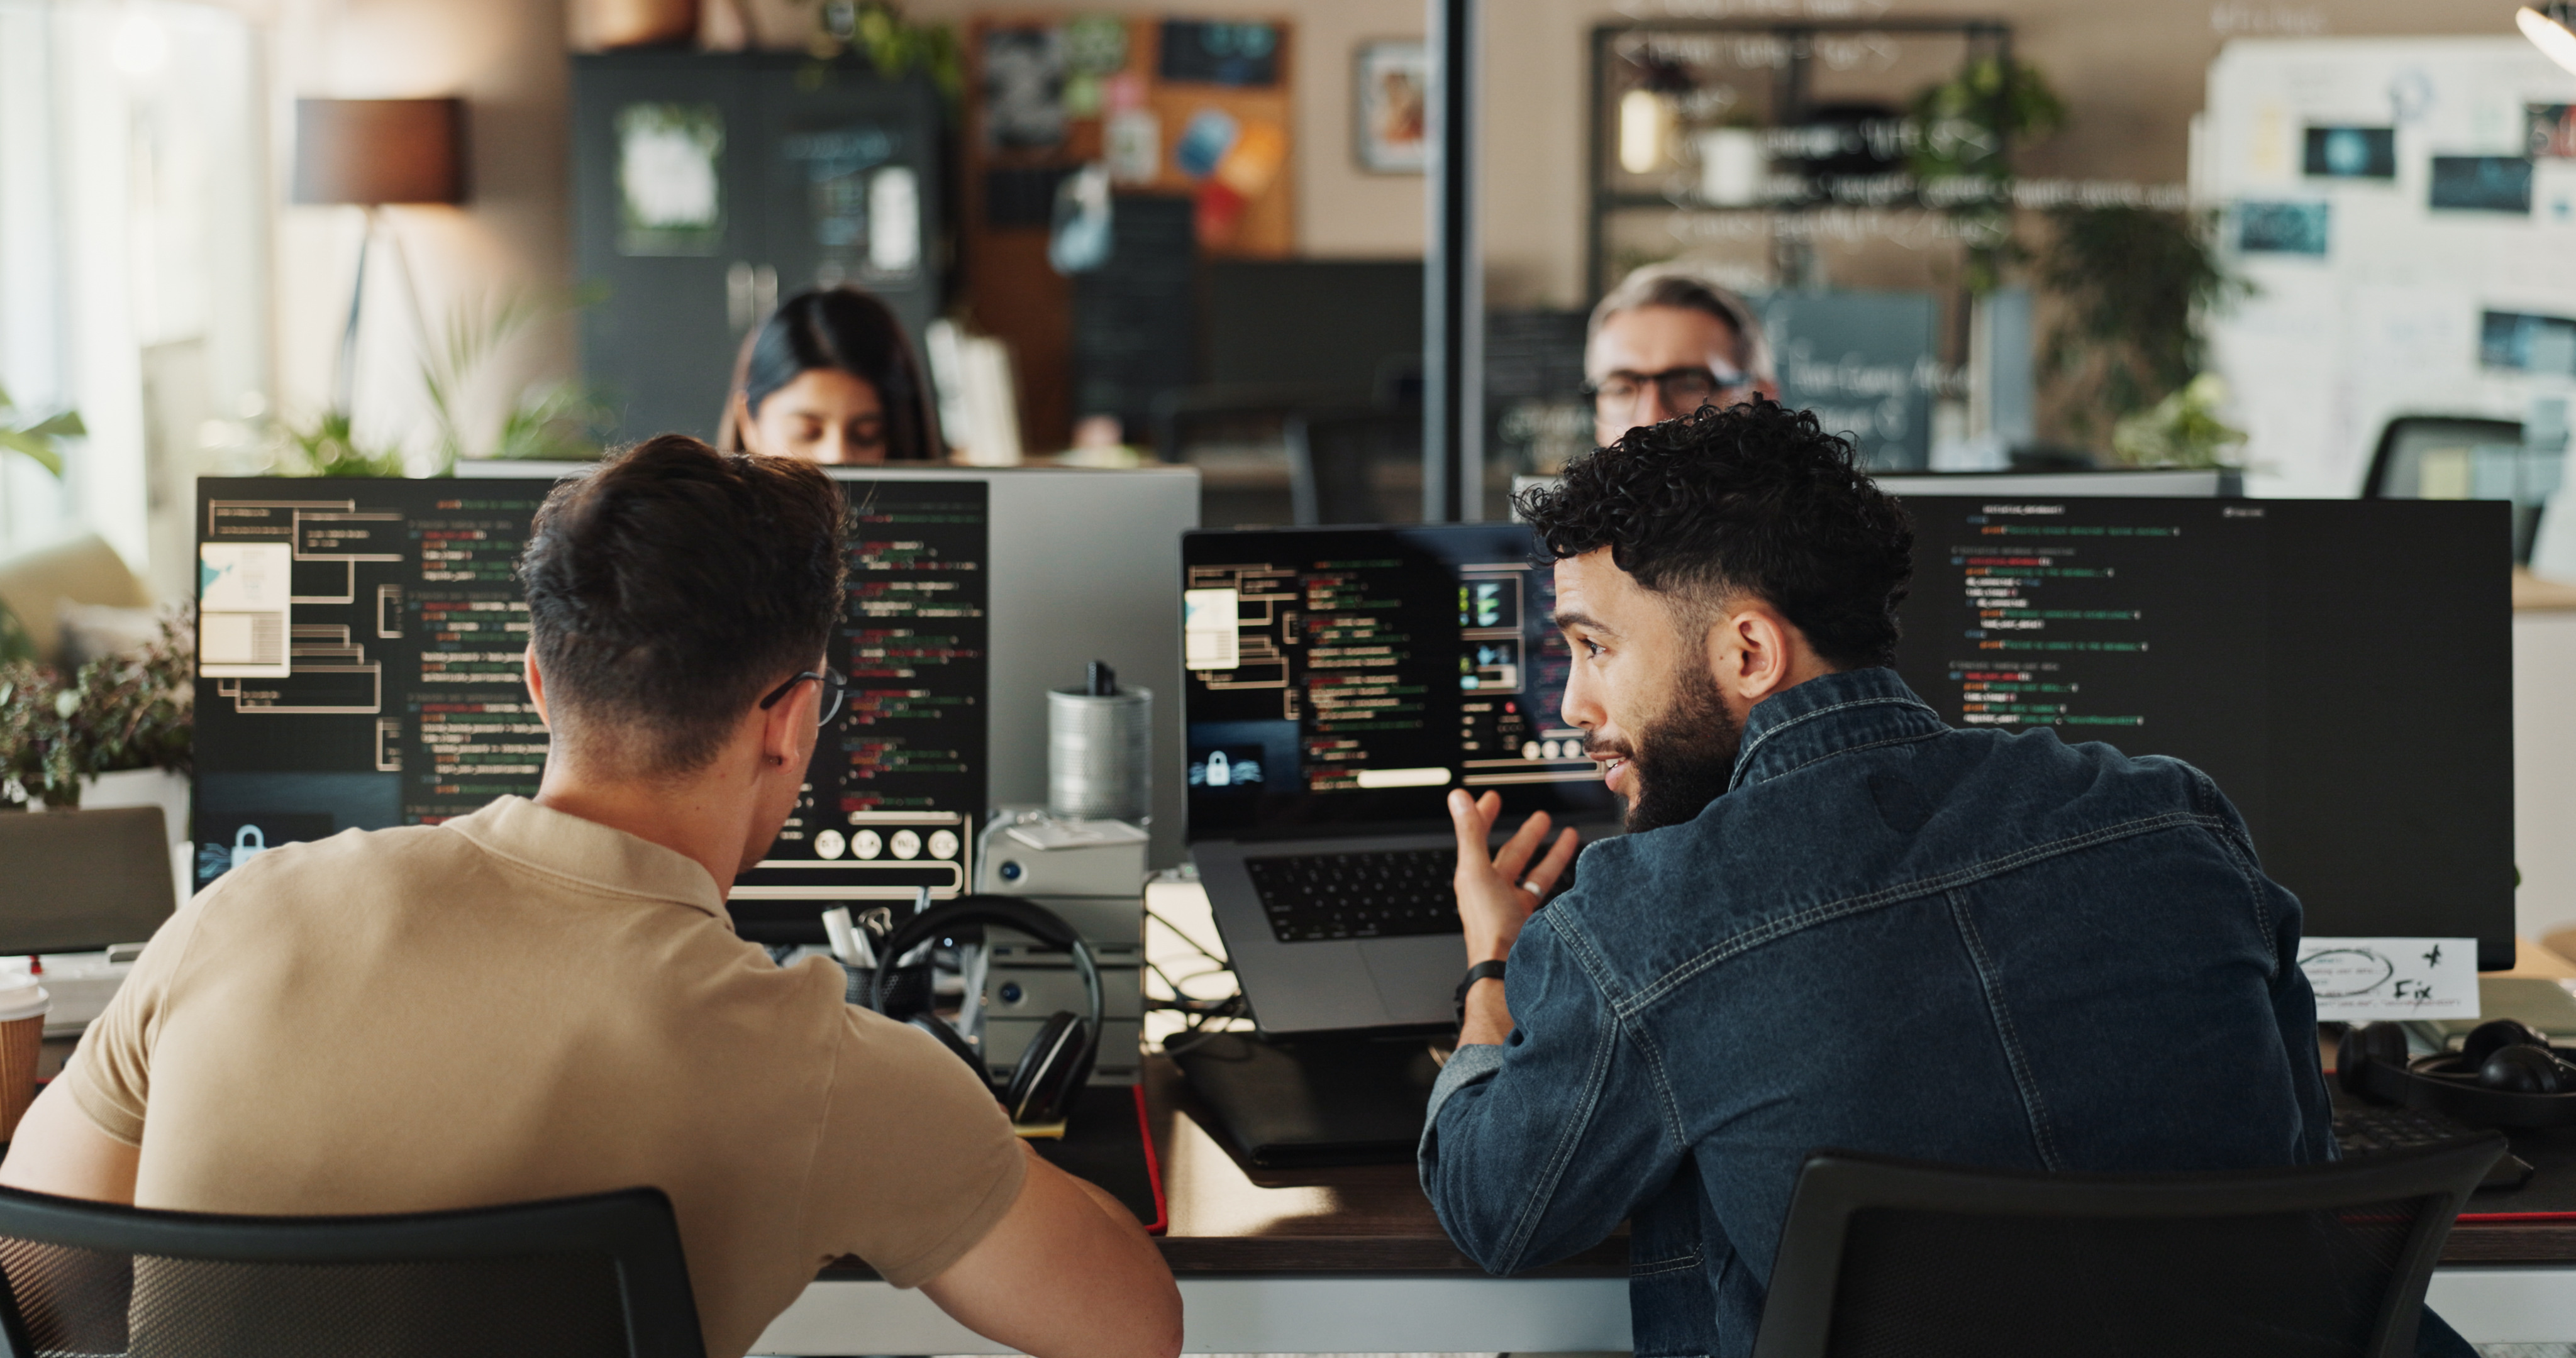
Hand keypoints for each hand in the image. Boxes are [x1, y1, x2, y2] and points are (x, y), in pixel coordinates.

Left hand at [1447, 789, 1579, 964]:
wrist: (1509, 969)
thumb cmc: (1489, 927)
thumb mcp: (1476, 871)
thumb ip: (1470, 833)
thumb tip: (1457, 799)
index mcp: (1475, 877)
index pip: (1479, 838)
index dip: (1484, 816)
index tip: (1490, 799)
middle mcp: (1494, 891)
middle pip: (1512, 856)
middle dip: (1527, 835)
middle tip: (1541, 817)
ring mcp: (1514, 907)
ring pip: (1535, 873)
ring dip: (1551, 853)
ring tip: (1567, 835)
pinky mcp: (1533, 921)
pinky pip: (1548, 894)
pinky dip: (1561, 881)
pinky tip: (1575, 873)